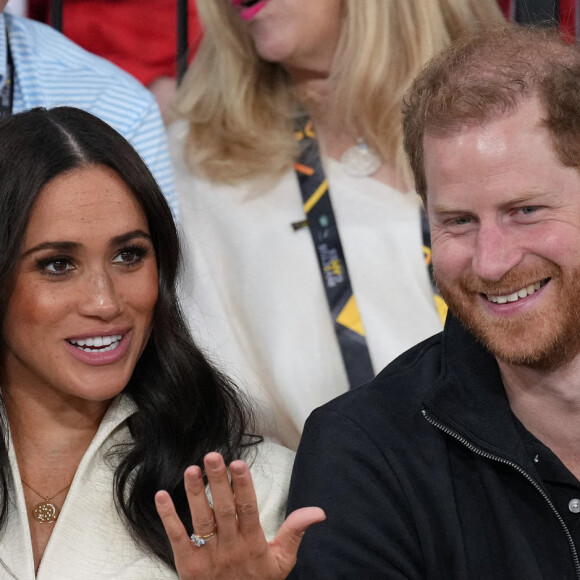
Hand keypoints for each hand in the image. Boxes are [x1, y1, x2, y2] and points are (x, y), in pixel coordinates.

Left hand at [155, 452, 324, 578]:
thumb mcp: (282, 561)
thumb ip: (295, 532)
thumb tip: (317, 511)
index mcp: (253, 542)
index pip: (248, 509)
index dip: (243, 486)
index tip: (238, 463)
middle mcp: (230, 547)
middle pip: (223, 510)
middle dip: (217, 482)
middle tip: (212, 457)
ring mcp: (208, 555)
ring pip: (201, 521)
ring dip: (194, 494)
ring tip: (191, 470)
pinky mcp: (189, 564)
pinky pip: (177, 538)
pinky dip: (169, 517)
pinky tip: (162, 496)